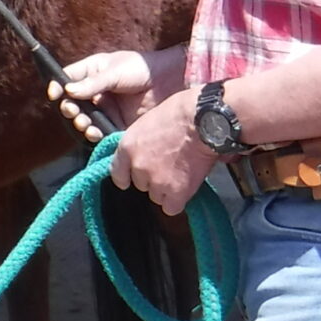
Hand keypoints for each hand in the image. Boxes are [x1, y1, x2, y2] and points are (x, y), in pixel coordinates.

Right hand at [50, 50, 151, 142]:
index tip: (54, 94)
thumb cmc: (141, 68)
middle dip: (69, 109)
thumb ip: (92, 83)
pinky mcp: (115, 124)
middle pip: (71, 103)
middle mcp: (94, 92)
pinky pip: (98, 132)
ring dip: (80, 123)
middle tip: (73, 111)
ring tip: (85, 123)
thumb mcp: (115, 71)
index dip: (57, 87)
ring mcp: (104, 110)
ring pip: (83, 120)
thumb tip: (68, 91)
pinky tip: (95, 133)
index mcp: (91, 73)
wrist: (168, 82)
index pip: (66, 80)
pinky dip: (93, 135)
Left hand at [109, 91, 219, 215]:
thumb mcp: (149, 122)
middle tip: (170, 166)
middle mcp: (137, 166)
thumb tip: (146, 154)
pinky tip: (187, 187)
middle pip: (141, 185)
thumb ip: (142, 143)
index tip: (129, 180)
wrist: (203, 120)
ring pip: (157, 196)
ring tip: (182, 174)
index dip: (126, 178)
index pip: (117, 173)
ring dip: (167, 190)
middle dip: (153, 178)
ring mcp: (156, 181)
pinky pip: (171, 207)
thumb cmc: (180, 112)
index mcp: (127, 146)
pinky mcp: (175, 192)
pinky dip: (179, 200)